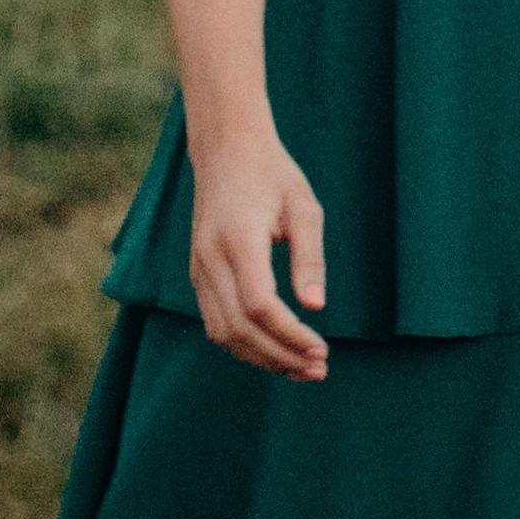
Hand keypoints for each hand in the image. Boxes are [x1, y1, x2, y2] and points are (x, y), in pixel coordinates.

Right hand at [191, 126, 330, 377]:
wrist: (227, 150)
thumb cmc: (273, 174)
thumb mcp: (303, 205)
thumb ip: (309, 256)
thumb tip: (316, 307)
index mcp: (238, 239)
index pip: (259, 305)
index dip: (289, 335)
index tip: (322, 349)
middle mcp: (210, 259)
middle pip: (240, 328)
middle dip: (279, 356)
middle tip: (319, 368)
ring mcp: (199, 269)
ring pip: (223, 333)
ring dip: (261, 357)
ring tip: (301, 368)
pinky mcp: (198, 275)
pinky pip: (216, 323)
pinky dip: (244, 344)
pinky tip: (275, 350)